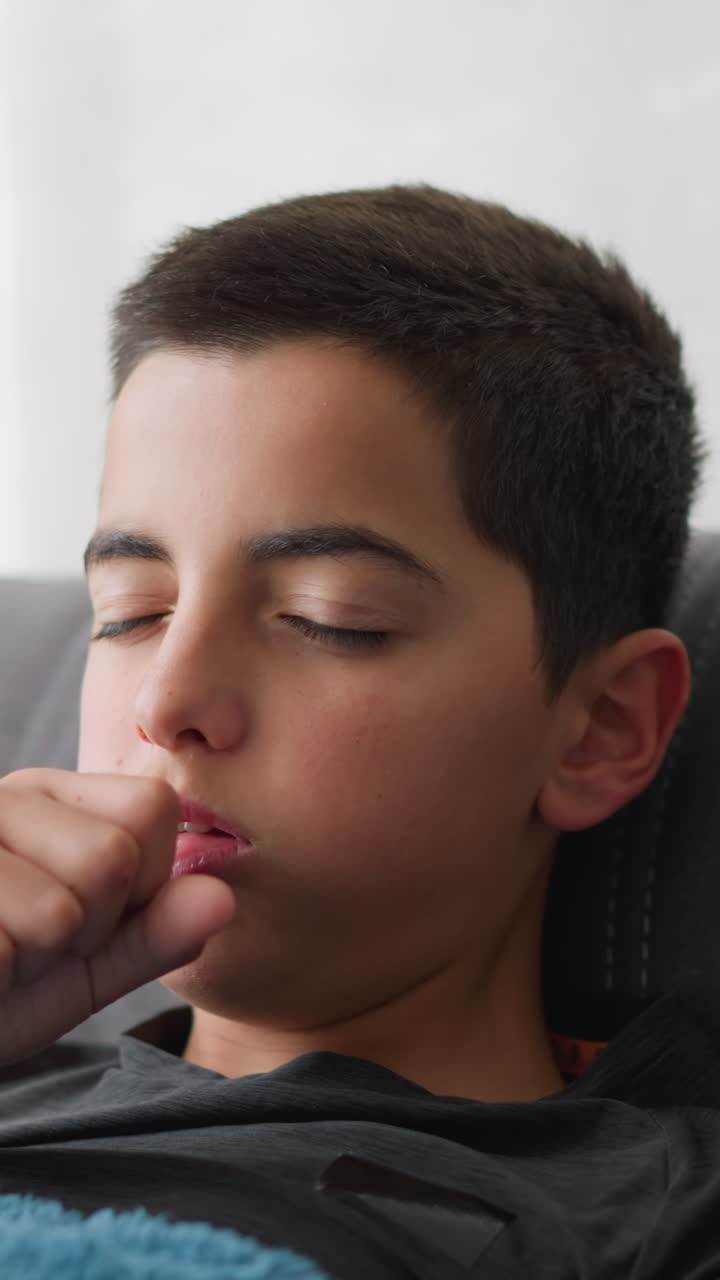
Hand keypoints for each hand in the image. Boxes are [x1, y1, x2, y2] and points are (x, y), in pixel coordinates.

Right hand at [0, 770, 234, 1064]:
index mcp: (51, 797)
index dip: (140, 884)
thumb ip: (154, 933)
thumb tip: (224, 897)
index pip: (153, 807)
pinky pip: (4, 948)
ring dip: (33, 960)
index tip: (88, 920)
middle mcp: (3, 796)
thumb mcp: (87, 968)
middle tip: (33, 945)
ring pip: (60, 908)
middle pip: (113, 857)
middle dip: (86, 930)